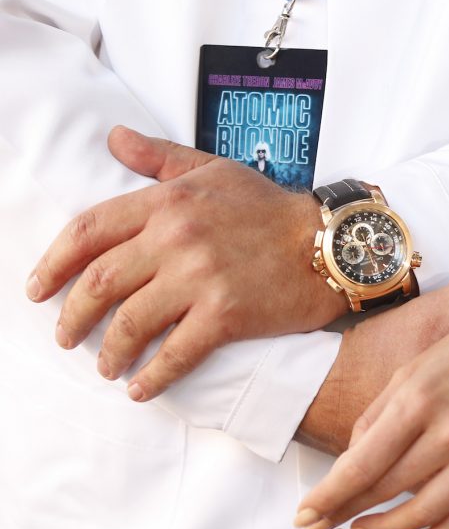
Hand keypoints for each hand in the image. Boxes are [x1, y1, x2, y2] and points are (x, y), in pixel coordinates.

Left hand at [25, 126, 341, 400]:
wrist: (329, 242)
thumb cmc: (273, 207)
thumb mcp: (214, 170)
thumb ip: (160, 158)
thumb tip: (115, 138)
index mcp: (168, 202)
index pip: (89, 232)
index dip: (53, 264)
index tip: (38, 289)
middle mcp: (176, 238)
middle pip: (99, 283)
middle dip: (72, 317)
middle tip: (66, 336)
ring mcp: (201, 278)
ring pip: (130, 322)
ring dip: (108, 352)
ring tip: (104, 366)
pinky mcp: (228, 314)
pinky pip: (176, 353)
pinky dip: (153, 376)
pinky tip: (140, 390)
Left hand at [292, 274, 448, 528]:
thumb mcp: (424, 358)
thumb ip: (387, 408)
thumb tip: (359, 454)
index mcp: (422, 394)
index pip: (362, 463)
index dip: (328, 495)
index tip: (304, 513)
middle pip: (386, 490)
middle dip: (344, 513)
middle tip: (318, 524)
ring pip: (422, 513)